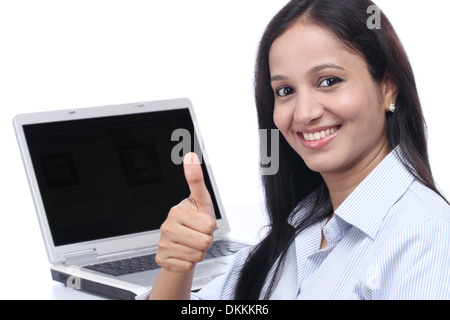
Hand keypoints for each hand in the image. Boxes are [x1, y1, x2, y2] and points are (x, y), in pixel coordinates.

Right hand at [155, 152, 215, 272]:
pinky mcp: (162, 259)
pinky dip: (190, 262)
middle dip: (206, 241)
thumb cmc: (196, 220)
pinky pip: (187, 266)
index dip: (210, 227)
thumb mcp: (201, 200)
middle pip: (204, 242)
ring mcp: (163, 244)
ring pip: (196, 256)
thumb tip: (190, 155)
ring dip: (198, 252)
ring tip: (192, 243)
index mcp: (176, 211)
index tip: (202, 223)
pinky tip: (184, 254)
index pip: (209, 227)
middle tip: (198, 234)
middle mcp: (166, 228)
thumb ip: (197, 180)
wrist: (182, 243)